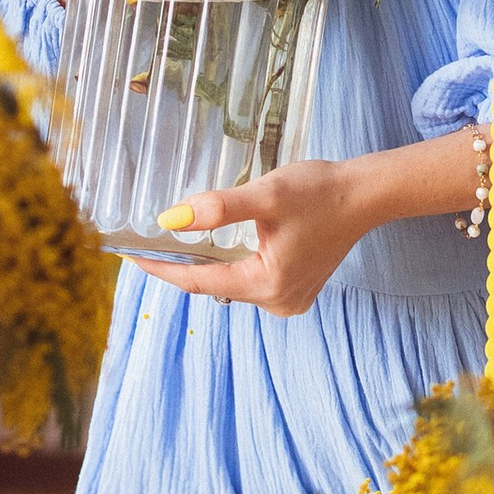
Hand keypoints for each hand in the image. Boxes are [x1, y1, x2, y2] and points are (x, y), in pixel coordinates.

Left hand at [132, 159, 374, 317]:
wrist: (364, 195)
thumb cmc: (319, 191)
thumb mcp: (265, 195)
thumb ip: (217, 209)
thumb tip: (170, 220)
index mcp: (266, 284)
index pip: (197, 280)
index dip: (161, 267)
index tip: (130, 254)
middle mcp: (277, 301)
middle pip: (213, 284)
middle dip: (180, 264)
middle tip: (146, 244)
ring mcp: (288, 299)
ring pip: (230, 283)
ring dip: (206, 263)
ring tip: (174, 242)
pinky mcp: (295, 290)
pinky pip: (249, 281)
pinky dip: (230, 264)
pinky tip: (216, 246)